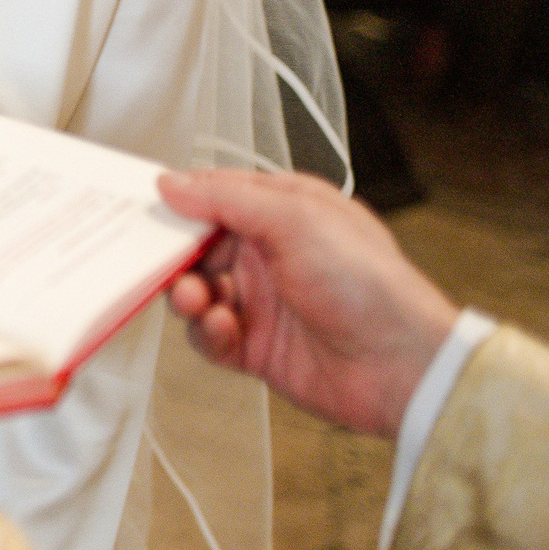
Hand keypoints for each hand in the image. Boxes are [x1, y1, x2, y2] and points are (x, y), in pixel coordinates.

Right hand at [157, 169, 457, 440]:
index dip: (179, 205)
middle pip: (196, 248)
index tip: (145, 213)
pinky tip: (225, 329)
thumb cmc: (368, 284)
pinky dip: (207, 333)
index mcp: (283, 212)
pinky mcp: (256, 347)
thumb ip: (226, 199)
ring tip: (199, 301)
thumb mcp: (296, 220)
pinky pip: (210, 336)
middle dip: (175, 257)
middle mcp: (269, 254)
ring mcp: (262, 302)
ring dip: (188, 296)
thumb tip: (171, 183)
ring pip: (197, 292)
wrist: (403, 367)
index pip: (214, 197)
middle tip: (164, 266)